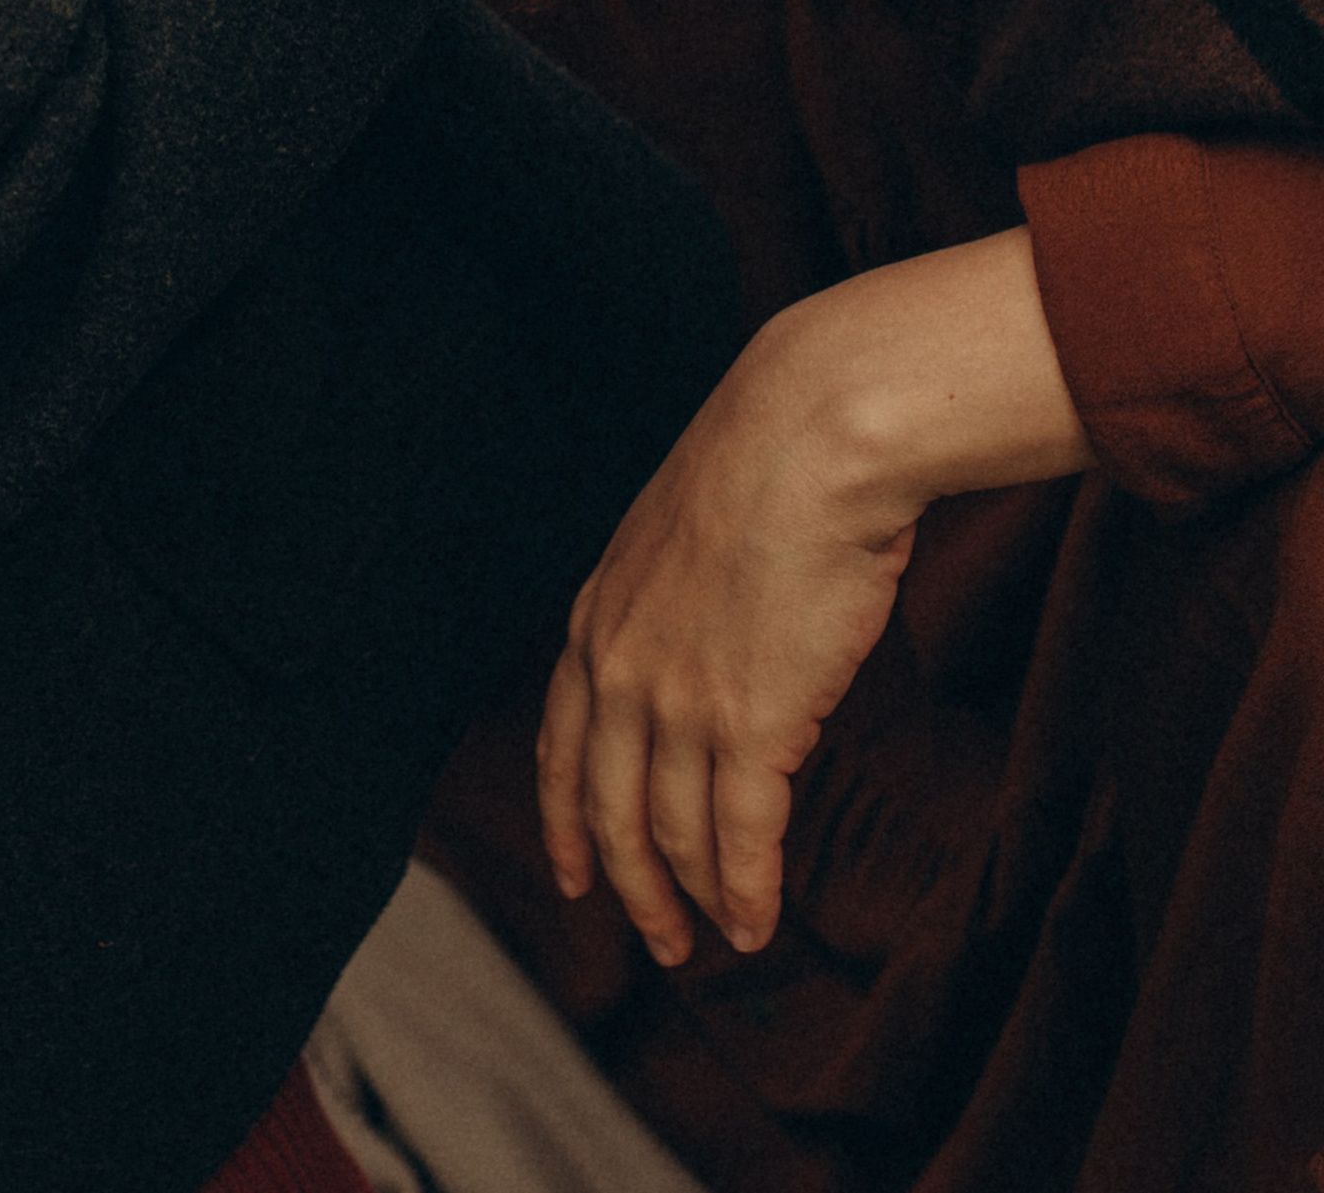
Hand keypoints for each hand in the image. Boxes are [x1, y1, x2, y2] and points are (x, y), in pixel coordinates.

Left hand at [534, 233, 1091, 965]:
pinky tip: (763, 923)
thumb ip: (671, 607)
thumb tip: (702, 656)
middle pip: (610, 810)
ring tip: (726, 934)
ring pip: (676, 834)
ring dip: (700, 898)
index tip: (574, 872)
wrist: (812, 435)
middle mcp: (622, 668)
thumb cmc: (767, 468)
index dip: (566, 820)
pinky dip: (749, 889)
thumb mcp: (679, 537)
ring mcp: (682, 700)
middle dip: (631, 885)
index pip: (562, 747)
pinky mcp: (753, 723)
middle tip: (660, 938)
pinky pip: (741, 836)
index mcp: (596, 619)